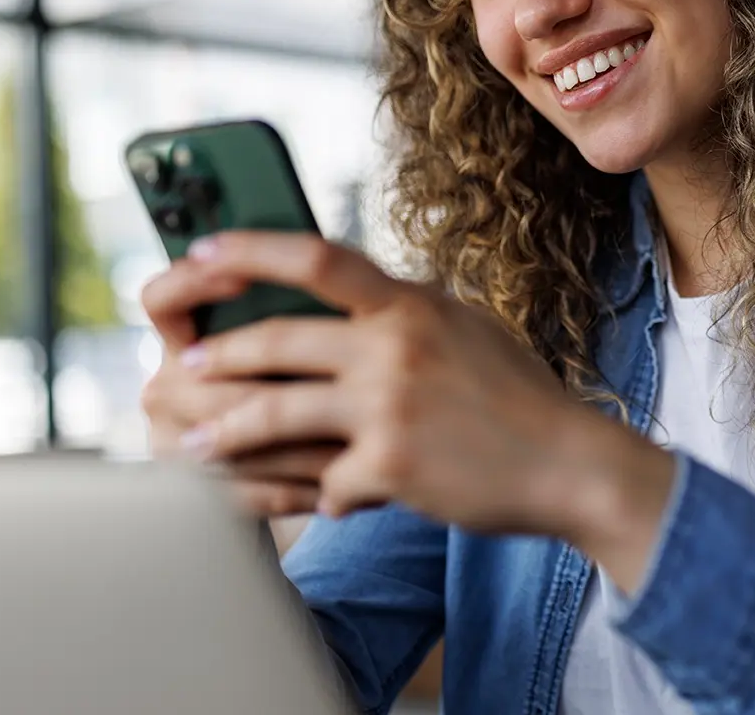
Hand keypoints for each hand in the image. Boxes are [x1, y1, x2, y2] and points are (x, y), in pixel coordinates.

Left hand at [176, 232, 677, 588]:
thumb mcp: (463, 328)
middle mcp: (396, 347)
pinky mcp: (391, 467)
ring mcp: (390, 407)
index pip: (316, 258)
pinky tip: (314, 503)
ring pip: (276, 412)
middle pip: (277, 339)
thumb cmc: (518, 398)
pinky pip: (324, 483)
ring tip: (191, 443)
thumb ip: (402, 311)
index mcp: (410, 305)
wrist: (571, 464)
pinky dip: (315, 494)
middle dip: (218, 355)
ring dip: (223, 430)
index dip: (249, 251)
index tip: (200, 252)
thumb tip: (345, 294)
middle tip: (182, 367)